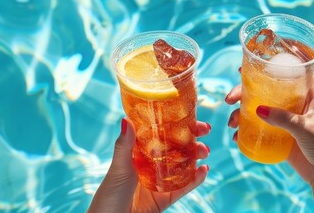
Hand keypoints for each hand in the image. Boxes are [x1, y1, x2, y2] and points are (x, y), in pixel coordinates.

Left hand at [88, 119, 210, 212]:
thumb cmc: (109, 195)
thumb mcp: (118, 168)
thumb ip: (124, 146)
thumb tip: (126, 119)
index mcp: (138, 154)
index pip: (159, 133)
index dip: (175, 124)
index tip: (189, 116)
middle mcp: (150, 165)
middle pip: (175, 147)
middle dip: (191, 138)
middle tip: (204, 130)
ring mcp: (159, 181)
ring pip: (182, 165)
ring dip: (196, 156)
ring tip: (204, 151)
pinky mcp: (165, 198)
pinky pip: (183, 187)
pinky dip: (195, 179)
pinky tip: (203, 171)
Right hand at [225, 73, 313, 211]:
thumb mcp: (305, 128)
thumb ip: (283, 118)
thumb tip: (257, 109)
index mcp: (309, 94)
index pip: (291, 70)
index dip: (272, 64)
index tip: (250, 64)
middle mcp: (296, 103)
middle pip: (267, 89)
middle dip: (245, 91)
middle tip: (230, 99)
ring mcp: (286, 119)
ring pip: (259, 108)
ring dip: (242, 112)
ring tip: (232, 123)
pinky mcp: (280, 135)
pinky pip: (259, 127)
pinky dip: (246, 129)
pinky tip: (237, 136)